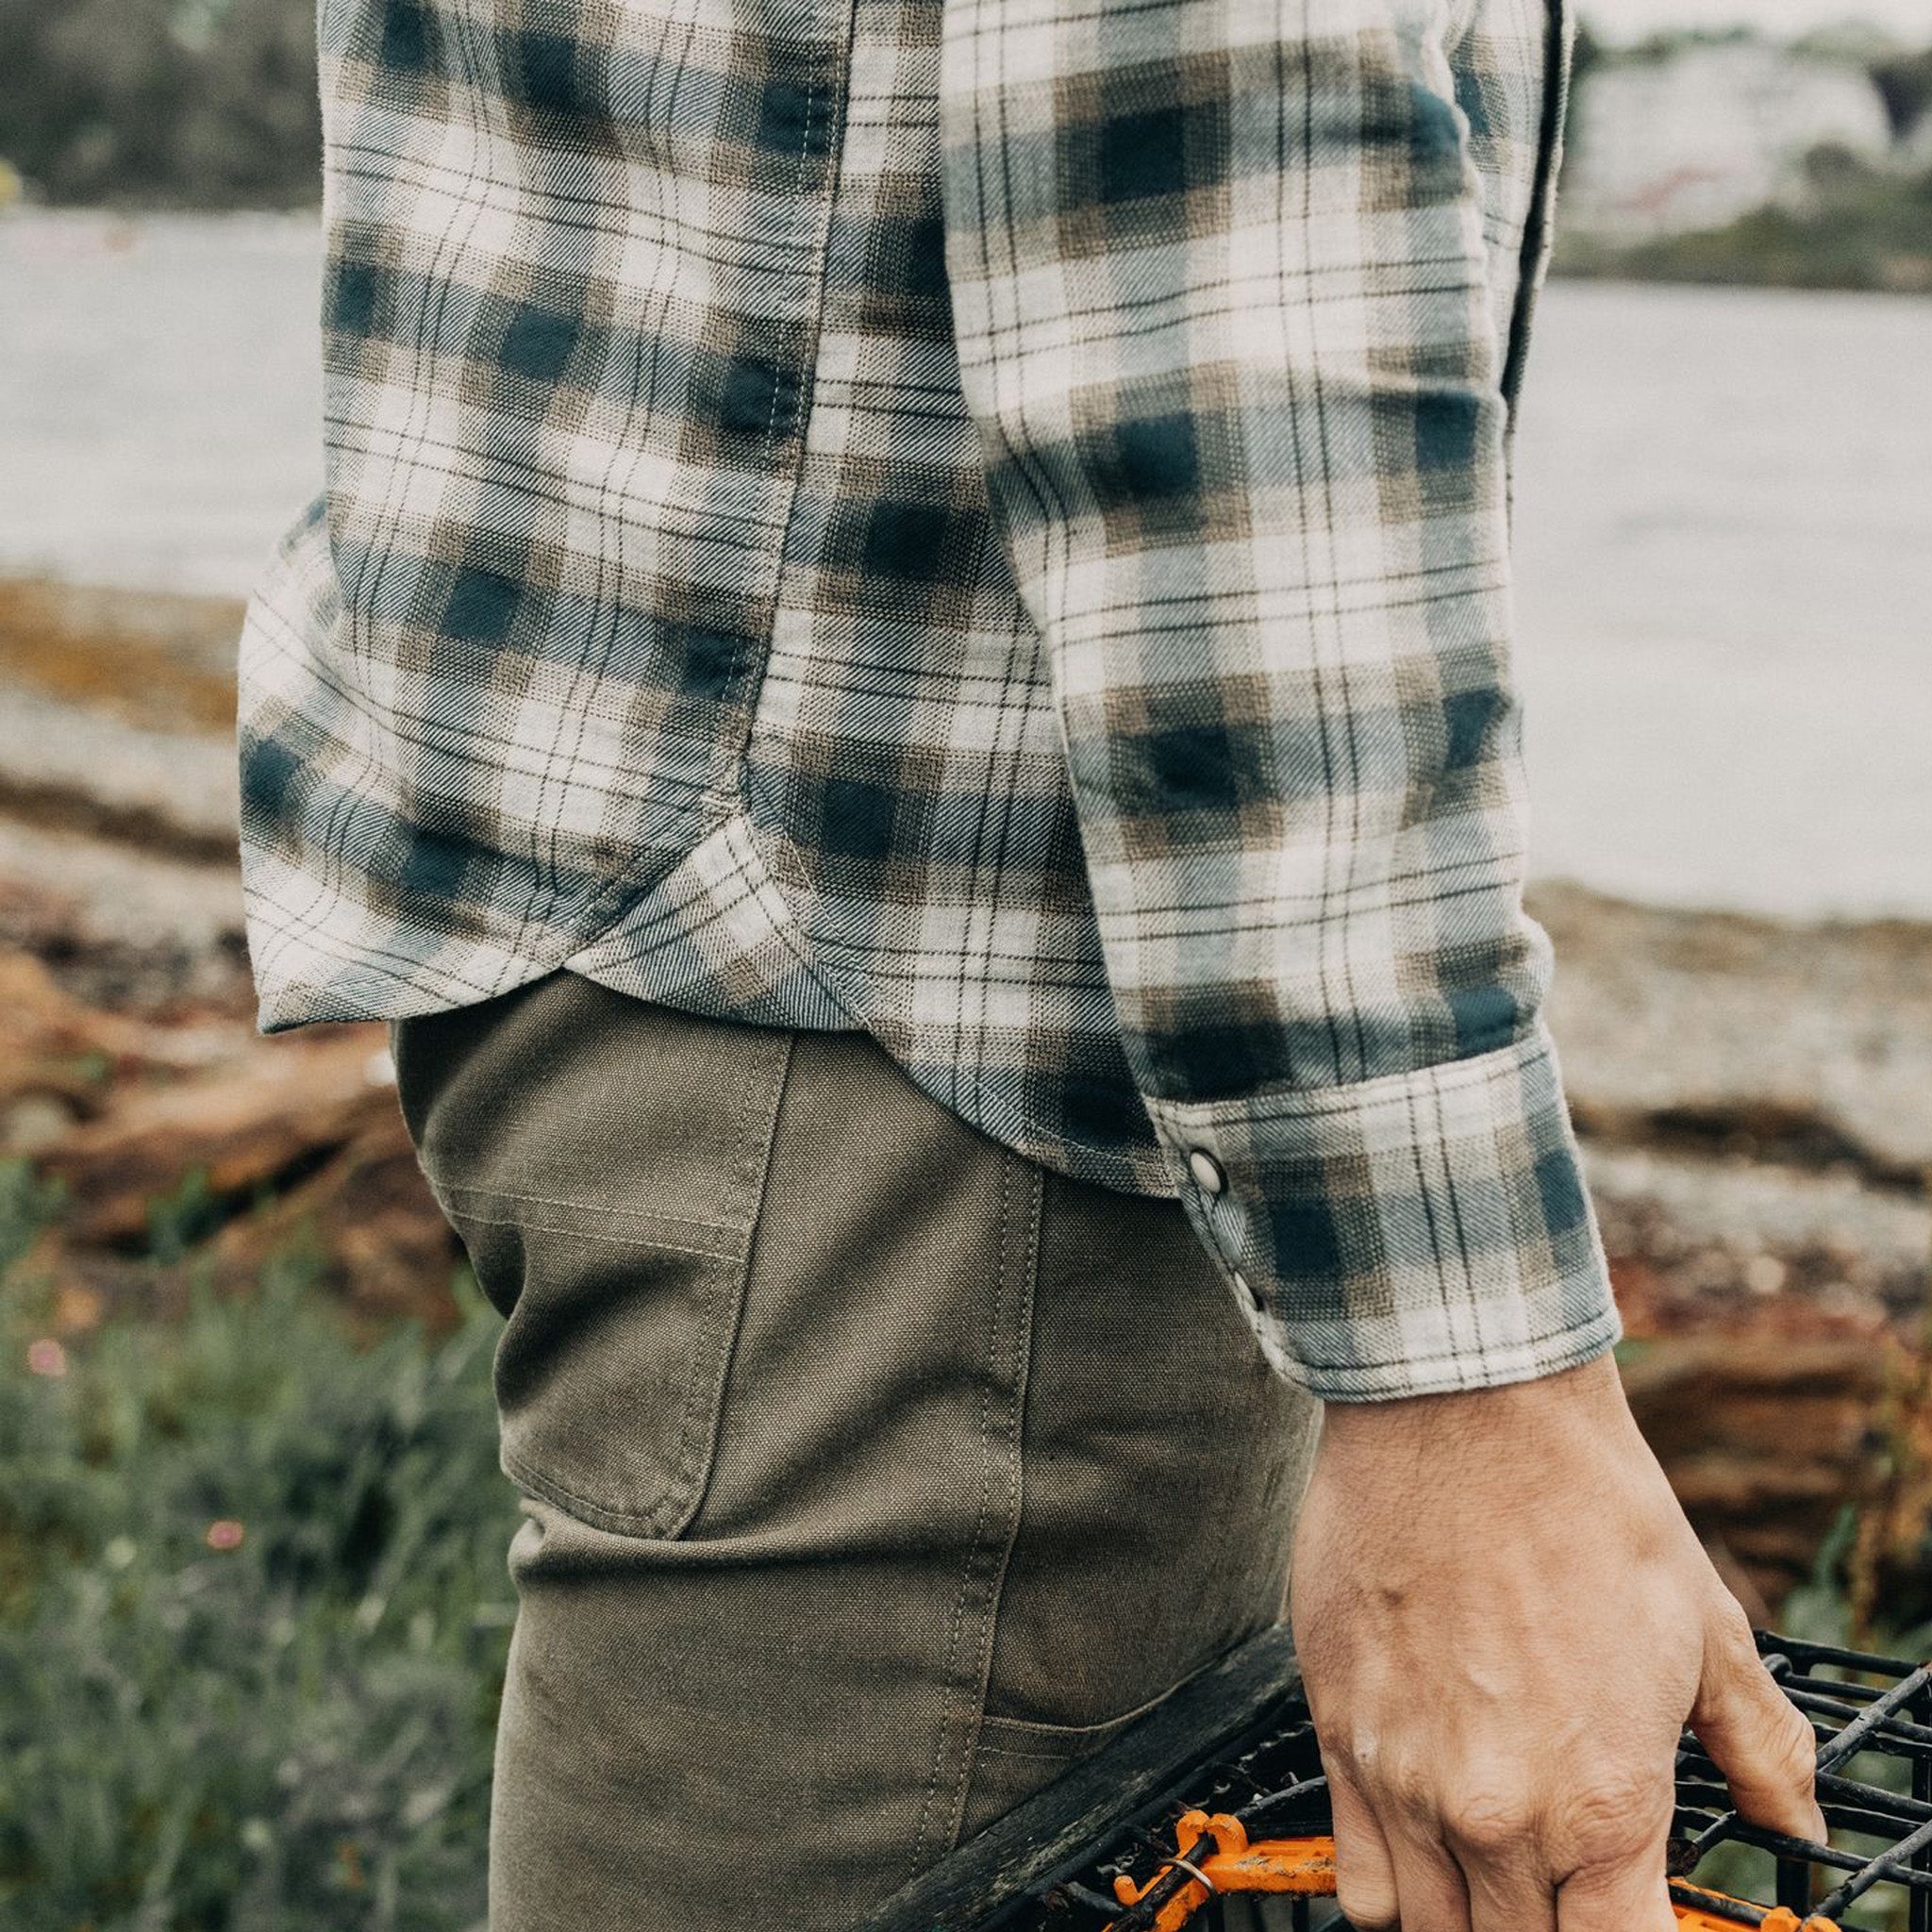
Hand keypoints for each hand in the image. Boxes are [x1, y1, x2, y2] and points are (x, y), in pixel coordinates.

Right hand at [1289, 1352, 1824, 1931]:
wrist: (1462, 1408)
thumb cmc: (1584, 1501)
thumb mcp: (1708, 1627)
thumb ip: (1762, 1750)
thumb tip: (1795, 1823)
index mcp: (1603, 1802)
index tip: (1642, 1914)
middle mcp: (1498, 1815)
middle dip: (1557, 1929)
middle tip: (1574, 1882)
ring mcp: (1405, 1780)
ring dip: (1476, 1918)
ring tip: (1502, 1868)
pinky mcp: (1338, 1734)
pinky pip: (1358, 1878)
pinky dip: (1395, 1887)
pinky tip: (1425, 1839)